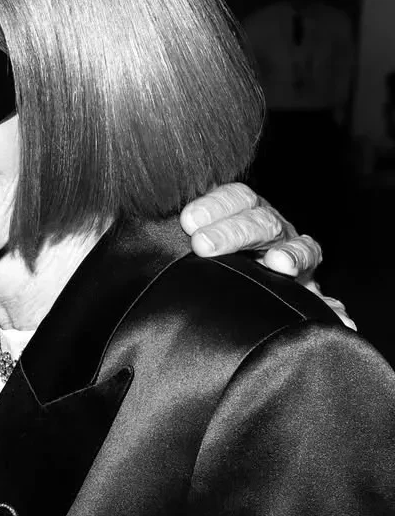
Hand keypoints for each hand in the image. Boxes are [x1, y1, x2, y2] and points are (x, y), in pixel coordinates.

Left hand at [179, 183, 355, 329]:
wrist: (244, 291)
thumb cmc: (215, 259)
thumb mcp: (204, 243)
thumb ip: (195, 233)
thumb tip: (178, 224)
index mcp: (249, 213)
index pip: (238, 198)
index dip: (216, 205)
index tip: (189, 221)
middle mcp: (276, 233)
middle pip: (262, 223)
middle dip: (234, 232)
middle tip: (204, 245)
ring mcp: (297, 260)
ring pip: (302, 250)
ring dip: (293, 256)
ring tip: (280, 265)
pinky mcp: (312, 293)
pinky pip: (326, 300)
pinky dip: (332, 309)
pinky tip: (338, 317)